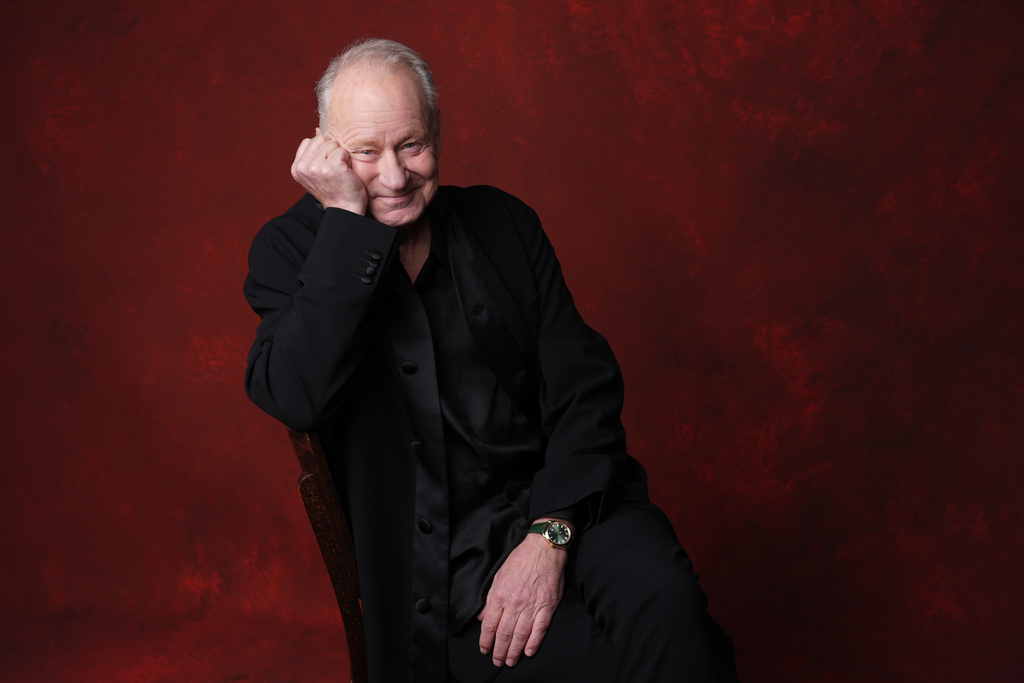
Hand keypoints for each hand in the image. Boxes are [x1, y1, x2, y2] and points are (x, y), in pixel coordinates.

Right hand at [290, 129, 366, 213]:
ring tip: (340, 171)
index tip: (326, 167)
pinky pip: (341, 150)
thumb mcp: (316, 173)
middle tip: (335, 169)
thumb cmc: (334, 190)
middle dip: (331, 151)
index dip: (322, 150)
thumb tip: (317, 130)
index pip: (309, 141)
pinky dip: (347, 160)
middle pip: (321, 139)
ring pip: (332, 144)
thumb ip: (312, 155)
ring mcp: (316, 167)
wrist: (345, 209)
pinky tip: (345, 172)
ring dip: (340, 156)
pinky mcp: (331, 167)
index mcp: (297, 168)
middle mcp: (303, 167)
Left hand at [477, 529, 567, 666]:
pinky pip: (540, 628)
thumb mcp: (498, 576)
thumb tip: (482, 617)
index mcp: (500, 595)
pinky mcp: (547, 606)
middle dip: (499, 651)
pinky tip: (528, 652)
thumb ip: (490, 599)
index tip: (484, 649)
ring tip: (510, 661)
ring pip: (521, 634)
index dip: (486, 640)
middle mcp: (515, 603)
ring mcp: (532, 605)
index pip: (489, 624)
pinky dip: (534, 642)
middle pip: (504, 633)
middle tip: (497, 661)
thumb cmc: (520, 560)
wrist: (543, 548)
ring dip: (514, 651)